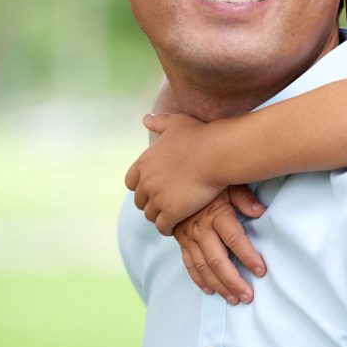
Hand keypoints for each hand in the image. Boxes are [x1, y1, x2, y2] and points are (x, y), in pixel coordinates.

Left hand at [126, 112, 224, 234]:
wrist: (216, 153)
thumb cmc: (200, 135)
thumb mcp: (176, 122)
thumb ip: (159, 121)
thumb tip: (146, 119)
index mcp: (144, 162)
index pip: (131, 182)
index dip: (141, 186)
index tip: (153, 188)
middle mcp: (146, 181)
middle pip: (140, 200)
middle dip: (150, 203)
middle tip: (164, 204)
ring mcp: (157, 198)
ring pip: (151, 215)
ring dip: (159, 216)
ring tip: (171, 216)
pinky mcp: (171, 211)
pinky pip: (163, 226)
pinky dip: (168, 228)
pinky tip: (177, 225)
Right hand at [175, 186, 267, 302]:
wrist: (177, 180)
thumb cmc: (209, 181)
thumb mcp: (228, 183)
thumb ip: (244, 197)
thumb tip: (260, 211)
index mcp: (215, 214)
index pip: (234, 240)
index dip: (248, 256)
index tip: (261, 270)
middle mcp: (200, 229)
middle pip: (218, 260)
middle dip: (234, 281)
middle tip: (248, 296)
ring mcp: (188, 237)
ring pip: (204, 267)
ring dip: (219, 285)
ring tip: (234, 299)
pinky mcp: (182, 242)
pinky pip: (190, 265)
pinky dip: (200, 280)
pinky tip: (211, 290)